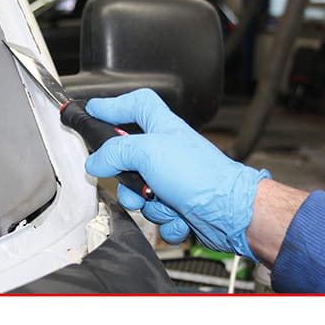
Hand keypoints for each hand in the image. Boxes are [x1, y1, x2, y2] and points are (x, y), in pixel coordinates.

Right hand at [84, 89, 269, 258]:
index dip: (112, 105)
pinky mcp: (178, 205)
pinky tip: (180, 215)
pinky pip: (156, 215)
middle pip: (127, 159)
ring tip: (165, 201)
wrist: (230, 213)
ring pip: (139, 194)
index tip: (94, 111)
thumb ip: (114, 152)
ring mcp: (172, 180)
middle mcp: (166, 151)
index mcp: (162, 127)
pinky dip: (166, 220)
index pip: (134, 104)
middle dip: (127, 180)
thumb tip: (95, 161)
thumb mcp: (148, 153)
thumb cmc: (201, 175)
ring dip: (149, 205)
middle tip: (134, 183)